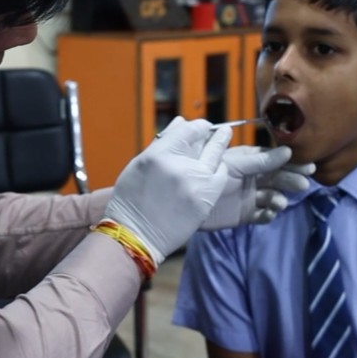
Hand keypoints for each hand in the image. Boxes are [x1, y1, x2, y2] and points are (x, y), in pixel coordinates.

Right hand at [103, 117, 231, 264]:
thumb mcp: (139, 165)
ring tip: (221, 147)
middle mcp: (179, 167)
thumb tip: (182, 123)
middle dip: (218, 134)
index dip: (199, 125)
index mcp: (158, 155)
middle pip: (207, 141)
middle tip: (224, 130)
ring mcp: (195, 184)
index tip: (203, 126)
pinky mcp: (205, 200)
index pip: (189, 130)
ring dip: (220, 151)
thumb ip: (162, 143)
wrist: (136, 235)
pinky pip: (220, 177)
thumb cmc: (132, 199)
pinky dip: (220, 171)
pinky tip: (216, 169)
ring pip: (217, 158)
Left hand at [200, 146, 313, 229]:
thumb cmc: (205, 173)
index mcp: (249, 161)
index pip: (276, 160)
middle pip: (278, 178)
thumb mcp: (234, 164)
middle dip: (290, 180)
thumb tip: (287, 152)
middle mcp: (252, 177)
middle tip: (302, 184)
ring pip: (273, 196)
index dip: (292, 163)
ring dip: (279, 199)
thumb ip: (259, 161)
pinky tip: (269, 214)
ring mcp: (249, 196)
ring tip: (279, 203)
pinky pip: (262, 215)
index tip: (308, 166)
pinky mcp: (245, 214)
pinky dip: (268, 214)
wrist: (182, 200)